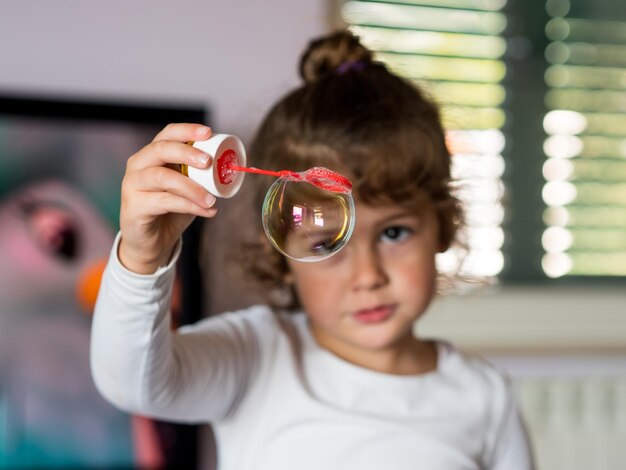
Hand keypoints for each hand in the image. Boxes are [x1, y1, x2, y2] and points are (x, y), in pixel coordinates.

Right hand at [119, 123, 216, 273]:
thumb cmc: (172, 210)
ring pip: (162, 177)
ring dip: (191, 187)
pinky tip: (206, 211)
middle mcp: (138, 165)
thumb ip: (201, 176)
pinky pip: (163, 202)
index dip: (187, 130)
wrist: (153, 242)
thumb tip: (230, 167)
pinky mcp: (133, 207)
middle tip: (208, 162)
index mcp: (152, 155)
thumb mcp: (188, 188)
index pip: (167, 134)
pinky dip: (189, 206)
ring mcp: (132, 185)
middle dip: (186, 152)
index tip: (208, 132)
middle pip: (160, 150)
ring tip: (212, 199)